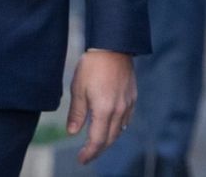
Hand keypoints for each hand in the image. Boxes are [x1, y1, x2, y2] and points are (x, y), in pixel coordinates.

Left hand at [66, 50, 134, 165]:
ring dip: (107, 140)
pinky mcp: (132, 98)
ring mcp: (128, 104)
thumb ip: (76, 113)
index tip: (81, 159)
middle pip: (109, 139)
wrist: (113, 46)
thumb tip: (72, 133)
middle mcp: (119, 110)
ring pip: (119, 131)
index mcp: (104, 110)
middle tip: (86, 156)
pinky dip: (117, 128)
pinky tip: (110, 127)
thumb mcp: (78, 89)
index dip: (89, 153)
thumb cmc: (92, 66)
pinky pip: (126, 120)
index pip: (97, 140)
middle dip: (97, 150)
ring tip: (96, 143)